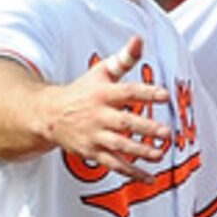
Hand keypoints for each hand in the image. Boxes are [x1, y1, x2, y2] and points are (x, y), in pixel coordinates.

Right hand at [42, 37, 173, 179]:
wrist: (49, 115)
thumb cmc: (83, 91)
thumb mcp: (101, 72)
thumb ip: (124, 59)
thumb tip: (139, 39)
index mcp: (104, 93)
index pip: (128, 92)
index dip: (146, 93)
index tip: (165, 95)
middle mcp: (99, 115)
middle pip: (125, 122)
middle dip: (146, 128)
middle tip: (167, 132)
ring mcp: (95, 136)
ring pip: (120, 146)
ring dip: (140, 152)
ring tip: (160, 154)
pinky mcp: (93, 152)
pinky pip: (114, 164)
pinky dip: (132, 173)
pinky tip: (150, 178)